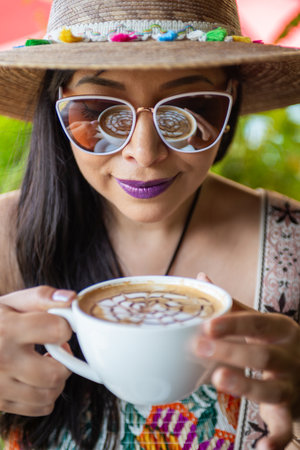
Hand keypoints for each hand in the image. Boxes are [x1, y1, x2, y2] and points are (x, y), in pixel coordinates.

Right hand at [0, 286, 75, 415]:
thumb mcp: (12, 302)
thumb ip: (42, 297)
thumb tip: (71, 299)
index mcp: (8, 329)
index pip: (57, 330)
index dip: (64, 326)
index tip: (57, 326)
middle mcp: (2, 360)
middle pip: (55, 373)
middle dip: (64, 360)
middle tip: (56, 349)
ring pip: (50, 394)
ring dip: (57, 379)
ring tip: (45, 362)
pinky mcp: (0, 402)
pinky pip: (41, 407)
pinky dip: (46, 395)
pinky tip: (36, 379)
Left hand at [196, 273, 299, 449]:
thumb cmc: (277, 343)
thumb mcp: (262, 322)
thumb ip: (232, 305)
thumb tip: (201, 279)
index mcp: (281, 330)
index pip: (257, 323)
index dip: (233, 323)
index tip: (207, 324)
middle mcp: (289, 357)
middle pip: (262, 354)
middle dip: (232, 351)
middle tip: (200, 347)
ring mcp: (292, 386)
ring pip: (273, 389)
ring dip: (246, 386)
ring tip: (218, 379)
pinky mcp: (291, 413)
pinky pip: (286, 429)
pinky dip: (275, 440)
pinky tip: (261, 448)